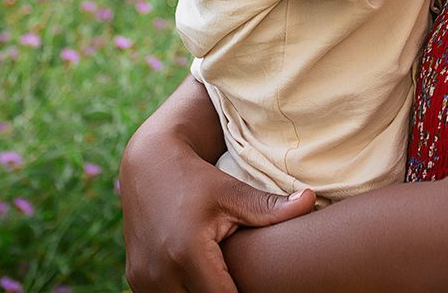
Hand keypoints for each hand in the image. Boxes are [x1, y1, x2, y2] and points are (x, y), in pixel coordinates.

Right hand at [120, 127, 314, 291]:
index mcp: (187, 254)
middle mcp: (160, 273)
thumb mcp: (232, 192)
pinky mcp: (136, 280)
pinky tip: (204, 280)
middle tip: (246, 281)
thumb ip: (270, 208)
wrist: (149, 166)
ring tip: (224, 279)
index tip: (266, 288)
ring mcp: (143, 280)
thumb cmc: (197, 179)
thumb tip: (311, 200)